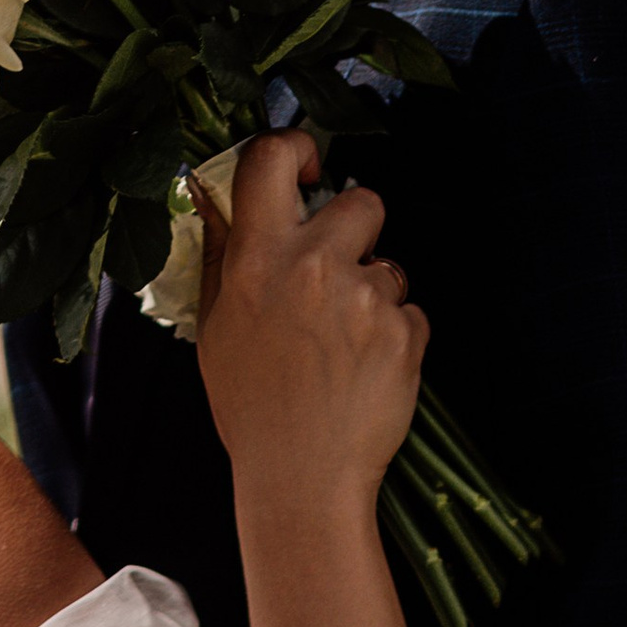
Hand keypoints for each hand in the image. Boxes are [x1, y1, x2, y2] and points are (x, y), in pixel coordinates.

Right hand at [196, 130, 424, 505]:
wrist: (302, 478)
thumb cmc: (252, 406)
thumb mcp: (217, 325)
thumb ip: (223, 254)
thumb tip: (215, 193)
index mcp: (257, 259)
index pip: (271, 157)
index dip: (296, 148)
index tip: (306, 169)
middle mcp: (312, 267)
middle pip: (361, 199)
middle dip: (358, 229)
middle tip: (338, 273)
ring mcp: (364, 299)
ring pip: (389, 264)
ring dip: (375, 293)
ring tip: (344, 346)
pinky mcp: (405, 332)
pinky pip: (411, 312)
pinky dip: (396, 337)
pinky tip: (366, 372)